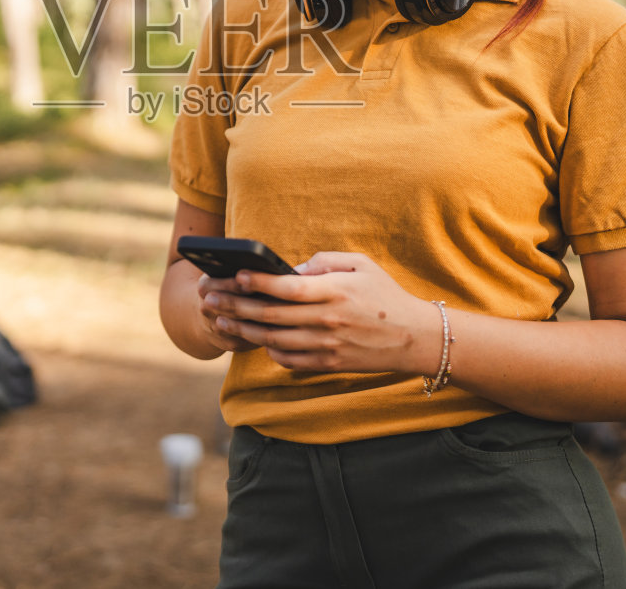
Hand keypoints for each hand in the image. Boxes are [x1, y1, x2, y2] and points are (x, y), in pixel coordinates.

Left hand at [202, 252, 440, 374]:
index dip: (258, 282)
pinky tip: (257, 340)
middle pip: (271, 315)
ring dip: (244, 329)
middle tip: (211, 298)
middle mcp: (328, 320)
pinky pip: (289, 360)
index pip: (287, 287)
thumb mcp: (361, 265)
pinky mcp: (328, 364)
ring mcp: (327, 346)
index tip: (236, 274)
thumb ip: (325, 261)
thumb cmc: (386, 295)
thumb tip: (292, 269)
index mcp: (335, 292)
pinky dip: (269, 351)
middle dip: (236, 305)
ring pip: (274, 339)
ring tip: (222, 318)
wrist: (414, 337)